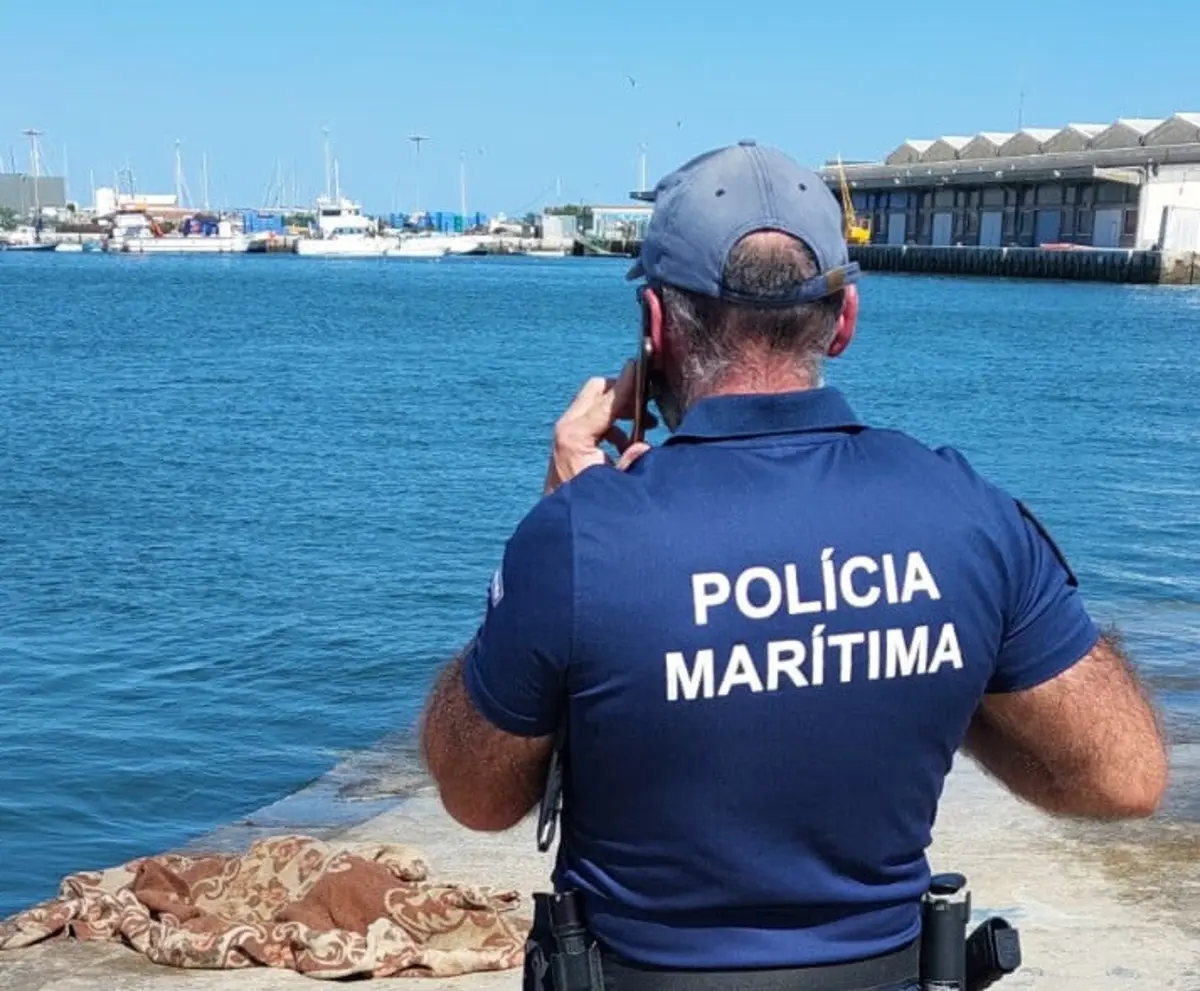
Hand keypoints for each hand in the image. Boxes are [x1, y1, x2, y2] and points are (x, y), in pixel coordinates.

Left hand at [543, 362, 652, 495]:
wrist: (560, 530)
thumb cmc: (586, 508)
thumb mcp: (614, 486)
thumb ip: (630, 463)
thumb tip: (644, 445)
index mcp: (575, 436)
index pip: (606, 399)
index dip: (627, 383)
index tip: (641, 365)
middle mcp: (566, 430)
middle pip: (596, 391)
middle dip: (623, 391)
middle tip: (648, 402)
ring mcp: (565, 435)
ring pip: (594, 404)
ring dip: (619, 410)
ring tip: (646, 428)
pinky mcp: (568, 444)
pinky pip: (592, 421)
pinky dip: (611, 425)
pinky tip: (628, 446)